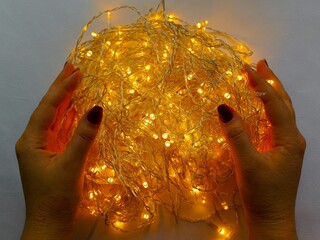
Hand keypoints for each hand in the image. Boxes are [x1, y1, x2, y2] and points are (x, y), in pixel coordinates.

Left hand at [15, 63, 102, 238]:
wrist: (50, 224)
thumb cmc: (56, 197)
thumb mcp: (71, 165)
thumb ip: (84, 136)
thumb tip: (97, 108)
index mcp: (31, 141)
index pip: (48, 108)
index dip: (62, 89)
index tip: (77, 72)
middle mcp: (34, 141)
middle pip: (49, 109)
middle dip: (60, 88)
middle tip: (72, 67)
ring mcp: (44, 148)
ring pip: (56, 119)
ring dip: (66, 101)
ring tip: (75, 82)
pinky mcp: (53, 155)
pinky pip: (62, 131)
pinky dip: (70, 118)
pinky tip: (76, 109)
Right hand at [218, 60, 305, 238]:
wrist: (271, 218)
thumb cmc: (262, 193)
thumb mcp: (247, 163)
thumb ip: (236, 135)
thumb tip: (223, 107)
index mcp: (289, 139)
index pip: (275, 104)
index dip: (260, 85)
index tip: (246, 68)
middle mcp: (292, 138)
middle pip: (284, 103)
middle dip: (272, 82)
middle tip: (260, 63)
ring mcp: (287, 145)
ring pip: (280, 112)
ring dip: (270, 93)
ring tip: (260, 78)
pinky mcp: (279, 151)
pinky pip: (273, 123)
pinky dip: (266, 109)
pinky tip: (259, 107)